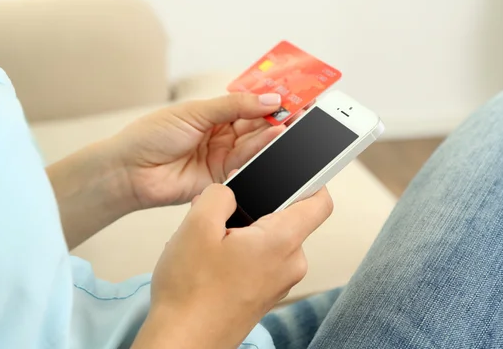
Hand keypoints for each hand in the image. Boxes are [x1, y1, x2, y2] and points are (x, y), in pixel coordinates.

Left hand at [113, 92, 284, 208]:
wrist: (130, 171)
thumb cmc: (153, 135)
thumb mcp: (195, 112)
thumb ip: (233, 106)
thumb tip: (269, 98)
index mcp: (214, 113)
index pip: (249, 102)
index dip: (269, 96)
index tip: (292, 91)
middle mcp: (222, 134)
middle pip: (257, 123)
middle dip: (278, 115)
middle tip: (300, 109)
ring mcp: (223, 156)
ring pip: (255, 142)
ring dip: (273, 133)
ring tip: (290, 123)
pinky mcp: (224, 177)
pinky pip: (247, 162)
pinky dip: (262, 151)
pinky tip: (275, 138)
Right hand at [132, 184, 333, 348]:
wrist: (182, 343)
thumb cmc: (189, 293)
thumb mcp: (196, 225)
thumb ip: (218, 194)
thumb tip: (228, 192)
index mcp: (281, 241)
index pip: (320, 202)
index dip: (312, 180)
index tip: (295, 171)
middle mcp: (289, 264)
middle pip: (286, 218)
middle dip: (255, 209)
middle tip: (222, 213)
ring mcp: (278, 283)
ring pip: (269, 240)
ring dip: (242, 232)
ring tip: (210, 242)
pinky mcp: (263, 295)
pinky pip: (260, 261)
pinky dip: (240, 253)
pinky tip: (210, 261)